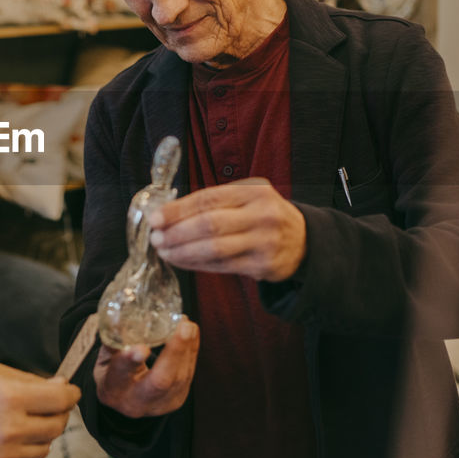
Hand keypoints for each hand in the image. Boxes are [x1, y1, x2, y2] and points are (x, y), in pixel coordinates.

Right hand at [0, 360, 78, 457]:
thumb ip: (29, 380)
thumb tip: (60, 387)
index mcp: (9, 398)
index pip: (61, 401)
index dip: (70, 394)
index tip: (69, 392)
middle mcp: (8, 429)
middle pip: (56, 426)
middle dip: (56, 413)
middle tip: (45, 405)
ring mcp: (0, 455)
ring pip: (44, 449)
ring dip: (39, 434)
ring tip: (20, 421)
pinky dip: (22, 453)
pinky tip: (6, 438)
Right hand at [95, 318, 198, 417]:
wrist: (126, 403)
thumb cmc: (114, 375)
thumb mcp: (105, 360)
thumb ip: (113, 341)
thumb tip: (117, 314)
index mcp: (114, 390)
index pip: (121, 375)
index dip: (130, 360)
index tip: (141, 348)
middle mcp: (138, 400)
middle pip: (160, 381)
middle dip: (175, 352)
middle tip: (183, 327)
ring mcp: (162, 403)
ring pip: (180, 376)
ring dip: (187, 347)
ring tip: (187, 324)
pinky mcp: (178, 397)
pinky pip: (188, 373)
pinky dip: (191, 350)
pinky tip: (192, 333)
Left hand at [148, 178, 305, 281]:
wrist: (304, 240)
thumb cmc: (263, 215)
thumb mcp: (247, 197)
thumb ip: (215, 201)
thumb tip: (169, 213)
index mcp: (254, 191)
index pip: (209, 198)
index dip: (178, 209)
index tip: (155, 218)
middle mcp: (262, 214)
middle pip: (210, 224)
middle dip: (177, 232)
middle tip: (155, 238)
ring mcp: (265, 241)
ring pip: (214, 249)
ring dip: (183, 252)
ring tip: (164, 251)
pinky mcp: (264, 265)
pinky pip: (222, 266)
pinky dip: (197, 264)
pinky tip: (182, 261)